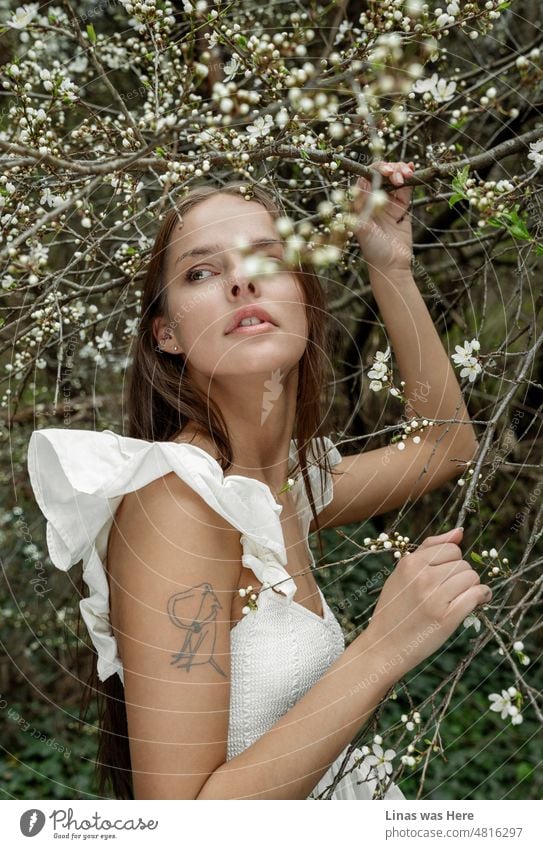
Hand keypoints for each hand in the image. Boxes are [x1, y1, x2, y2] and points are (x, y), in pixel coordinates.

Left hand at [351, 160, 414, 272]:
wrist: (392, 265)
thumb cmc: (373, 250)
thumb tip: (355, 193)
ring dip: (400, 172)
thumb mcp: (362, 230)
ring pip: (394, 179)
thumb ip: (359, 212)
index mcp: (361, 203)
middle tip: (399, 175)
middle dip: (391, 169)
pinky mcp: (402, 208)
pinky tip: (412, 170)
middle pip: (381, 175)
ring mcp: (388, 203)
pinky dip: (409, 179)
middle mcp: (373, 200)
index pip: (366, 178)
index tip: (386, 171)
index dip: (375, 170)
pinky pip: (406, 189)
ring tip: (407, 174)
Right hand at [362, 527, 491, 682]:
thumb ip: (429, 550)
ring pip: (471, 578)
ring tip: (461, 598)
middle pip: (463, 563)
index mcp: (409, 563)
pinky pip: (475, 595)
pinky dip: (481, 597)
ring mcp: (434, 597)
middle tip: (452, 590)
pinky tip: (477, 602)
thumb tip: (459, 532)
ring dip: (472, 587)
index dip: (453, 561)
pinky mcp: (446, 618)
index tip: (448, 575)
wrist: (384, 645)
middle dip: (462, 575)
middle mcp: (422, 577)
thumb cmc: (395, 609)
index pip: (451, 548)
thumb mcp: (402, 574)